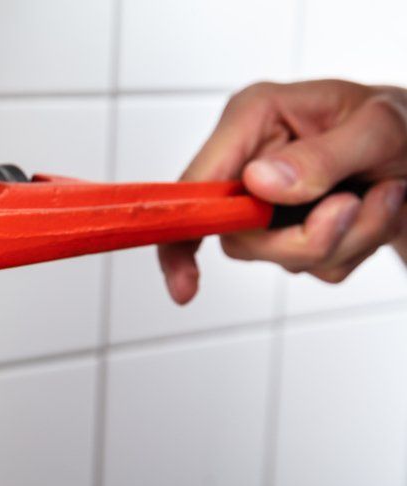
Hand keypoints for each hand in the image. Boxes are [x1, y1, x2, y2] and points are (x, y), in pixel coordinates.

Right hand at [160, 80, 406, 304]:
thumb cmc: (406, 125)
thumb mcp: (381, 128)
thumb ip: (321, 157)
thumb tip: (259, 183)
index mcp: (254, 119)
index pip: (195, 186)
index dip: (182, 233)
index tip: (185, 285)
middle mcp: (250, 161)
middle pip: (239, 235)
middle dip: (304, 238)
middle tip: (355, 207)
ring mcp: (267, 200)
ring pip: (278, 256)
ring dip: (343, 239)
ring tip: (385, 195)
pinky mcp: (289, 230)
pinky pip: (310, 266)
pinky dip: (352, 248)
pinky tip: (375, 209)